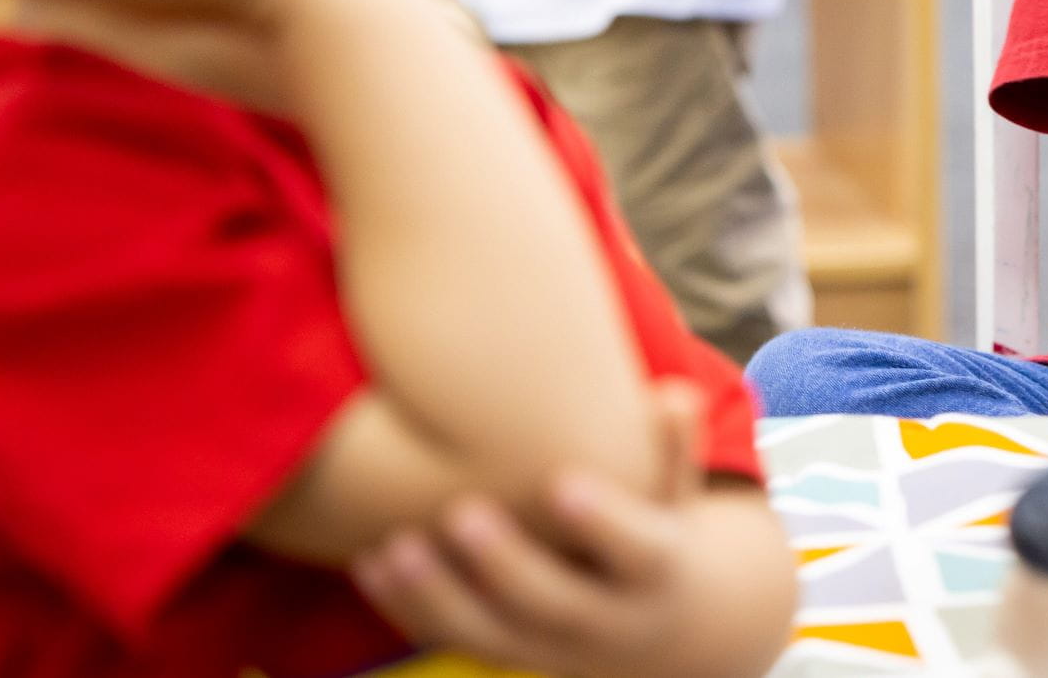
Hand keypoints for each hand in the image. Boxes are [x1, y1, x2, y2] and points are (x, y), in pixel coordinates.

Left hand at [353, 381, 752, 677]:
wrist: (647, 626)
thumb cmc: (655, 531)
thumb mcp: (676, 497)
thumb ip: (672, 447)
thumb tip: (675, 395)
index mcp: (655, 574)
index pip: (637, 553)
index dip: (603, 522)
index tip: (561, 481)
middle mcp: (605, 622)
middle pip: (555, 604)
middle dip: (504, 563)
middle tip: (460, 511)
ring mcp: (549, 647)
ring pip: (490, 636)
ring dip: (438, 596)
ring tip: (394, 547)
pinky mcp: (504, 653)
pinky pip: (452, 638)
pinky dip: (407, 607)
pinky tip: (371, 562)